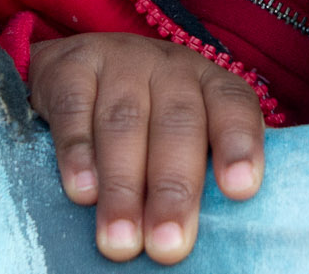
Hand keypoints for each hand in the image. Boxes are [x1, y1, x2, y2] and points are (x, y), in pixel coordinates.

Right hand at [28, 33, 265, 264]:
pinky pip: (74, 111)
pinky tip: (82, 193)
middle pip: (177, 124)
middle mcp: (169, 68)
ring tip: (121, 240)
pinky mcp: (68, 68)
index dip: (239, 146)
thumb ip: (200, 169)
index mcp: (208, 82)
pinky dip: (78, 155)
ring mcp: (118, 61)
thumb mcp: (183, 129)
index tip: (240, 190)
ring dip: (123, 187)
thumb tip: (211, 235)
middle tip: (168, 246)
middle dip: (173, 189)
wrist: (72, 64)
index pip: (233, 106)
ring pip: (124, 124)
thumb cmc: (146, 114)